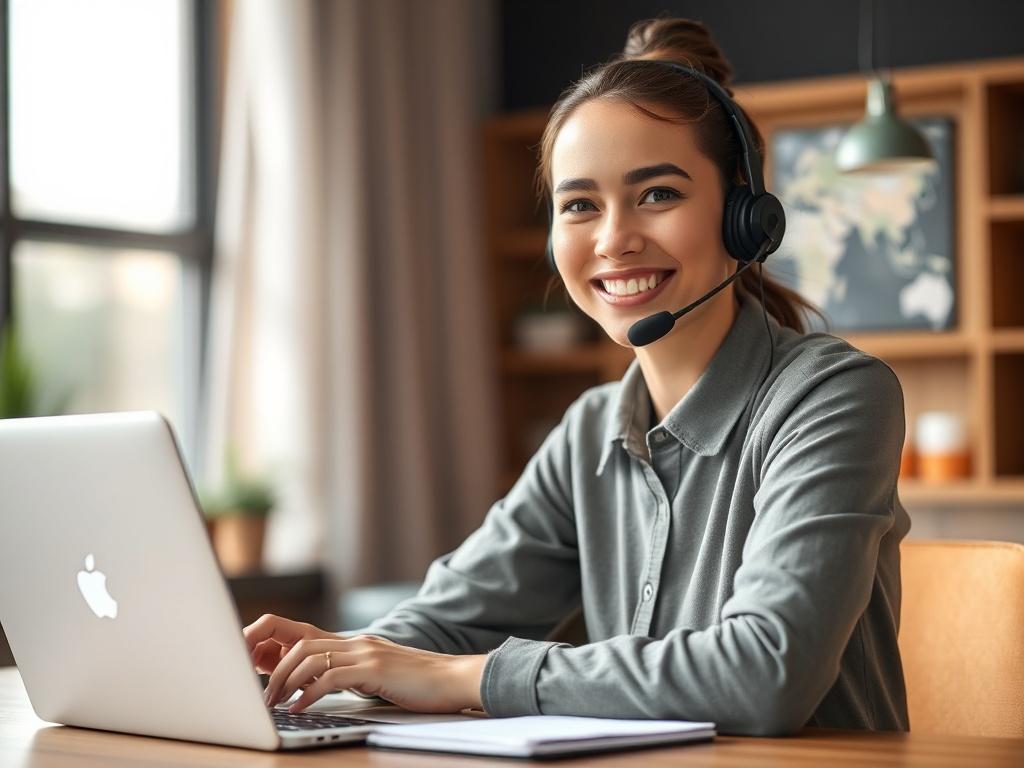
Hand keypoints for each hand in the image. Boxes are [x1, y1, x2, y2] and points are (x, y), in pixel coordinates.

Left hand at [243, 614, 487, 713]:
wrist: (455, 678)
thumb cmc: (420, 684)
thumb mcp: (379, 676)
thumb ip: (352, 675)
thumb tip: (319, 688)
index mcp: (356, 643)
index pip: (306, 637)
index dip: (278, 651)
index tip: (261, 674)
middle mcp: (357, 642)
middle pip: (300, 644)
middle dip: (273, 668)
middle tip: (260, 695)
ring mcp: (366, 652)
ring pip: (310, 658)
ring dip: (285, 683)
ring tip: (274, 704)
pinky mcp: (374, 668)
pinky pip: (331, 677)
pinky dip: (309, 694)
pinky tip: (301, 708)